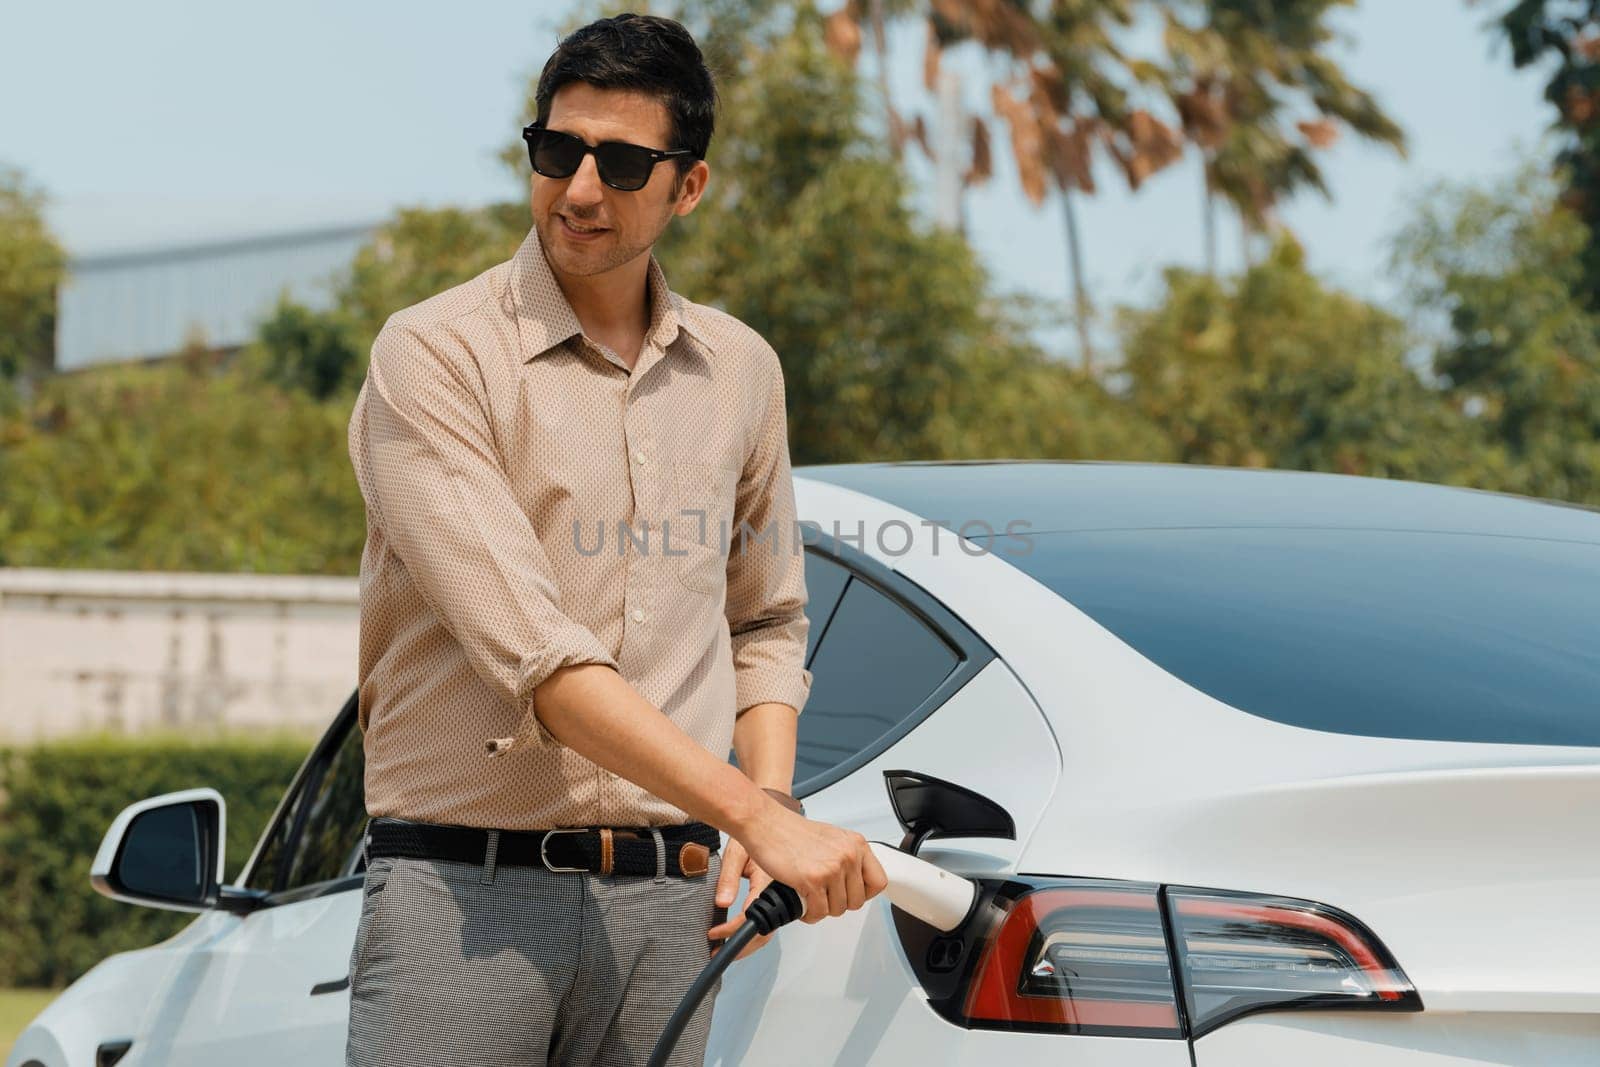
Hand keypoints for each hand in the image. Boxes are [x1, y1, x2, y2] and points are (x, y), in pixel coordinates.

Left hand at [707, 838, 773, 958]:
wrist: (766, 821)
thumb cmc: (752, 833)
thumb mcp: (735, 853)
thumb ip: (728, 878)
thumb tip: (722, 903)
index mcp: (769, 881)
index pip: (751, 916)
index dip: (732, 930)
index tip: (713, 934)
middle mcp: (778, 892)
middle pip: (764, 931)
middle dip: (741, 947)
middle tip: (718, 953)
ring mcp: (780, 896)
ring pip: (768, 929)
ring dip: (748, 942)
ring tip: (725, 948)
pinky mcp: (778, 896)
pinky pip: (769, 919)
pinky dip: (754, 931)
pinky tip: (739, 935)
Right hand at [733, 796, 887, 925]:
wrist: (766, 824)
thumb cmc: (792, 831)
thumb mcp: (832, 838)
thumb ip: (847, 858)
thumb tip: (854, 882)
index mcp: (856, 844)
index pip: (878, 882)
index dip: (864, 893)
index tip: (850, 893)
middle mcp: (848, 855)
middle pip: (857, 901)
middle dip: (838, 904)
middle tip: (824, 897)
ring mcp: (832, 868)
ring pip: (838, 909)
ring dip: (822, 909)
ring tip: (810, 898)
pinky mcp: (813, 880)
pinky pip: (819, 912)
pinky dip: (809, 914)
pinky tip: (802, 903)